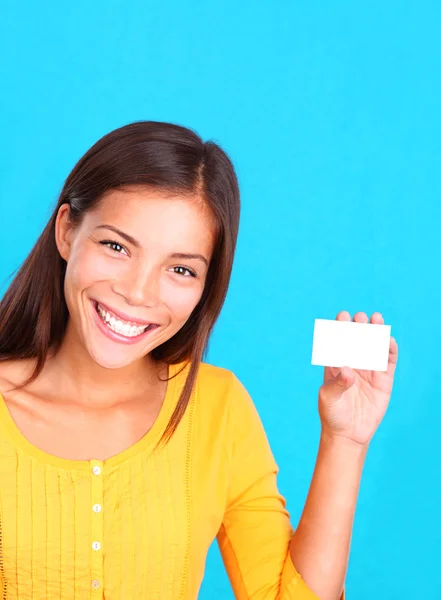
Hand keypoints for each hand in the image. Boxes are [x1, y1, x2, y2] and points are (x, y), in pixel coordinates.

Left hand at [318, 311, 397, 446]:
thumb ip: (337, 384)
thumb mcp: (328, 398)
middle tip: (361, 317)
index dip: (340, 327)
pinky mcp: (384, 380)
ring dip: (376, 332)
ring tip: (376, 318)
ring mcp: (369, 370)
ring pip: (374, 347)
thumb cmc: (332, 414)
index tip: (343, 316)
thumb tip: (348, 371)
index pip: (338, 341)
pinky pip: (388, 361)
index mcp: (336, 364)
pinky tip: (389, 340)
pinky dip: (390, 350)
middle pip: (357, 340)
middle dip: (359, 326)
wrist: (348, 434)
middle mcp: (353, 363)